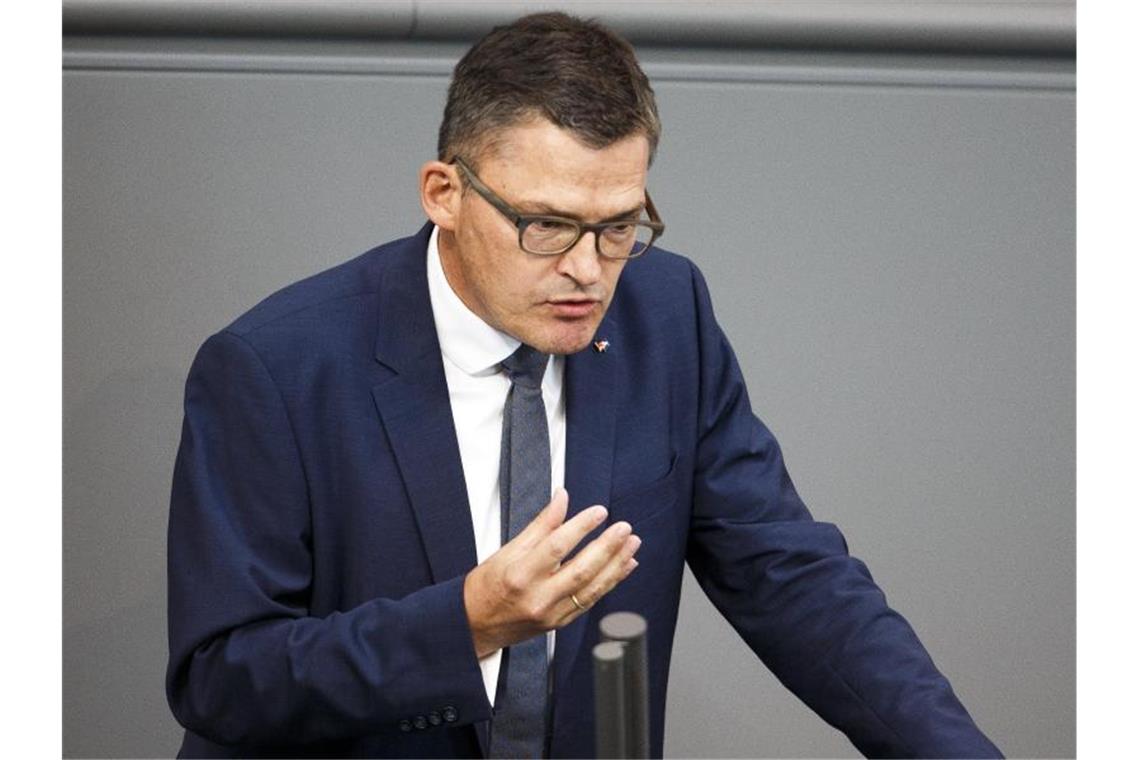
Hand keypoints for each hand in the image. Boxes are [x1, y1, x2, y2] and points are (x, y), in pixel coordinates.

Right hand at [463, 488, 640, 657]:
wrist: (475, 625)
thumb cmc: (487, 586)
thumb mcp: (507, 551)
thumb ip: (540, 525)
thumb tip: (562, 498)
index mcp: (520, 574)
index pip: (557, 546)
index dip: (581, 527)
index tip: (599, 512)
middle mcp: (538, 597)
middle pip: (581, 570)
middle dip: (607, 547)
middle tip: (624, 528)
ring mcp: (551, 614)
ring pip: (592, 588)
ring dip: (616, 565)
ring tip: (631, 544)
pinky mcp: (560, 623)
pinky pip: (591, 601)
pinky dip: (610, 583)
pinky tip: (624, 566)